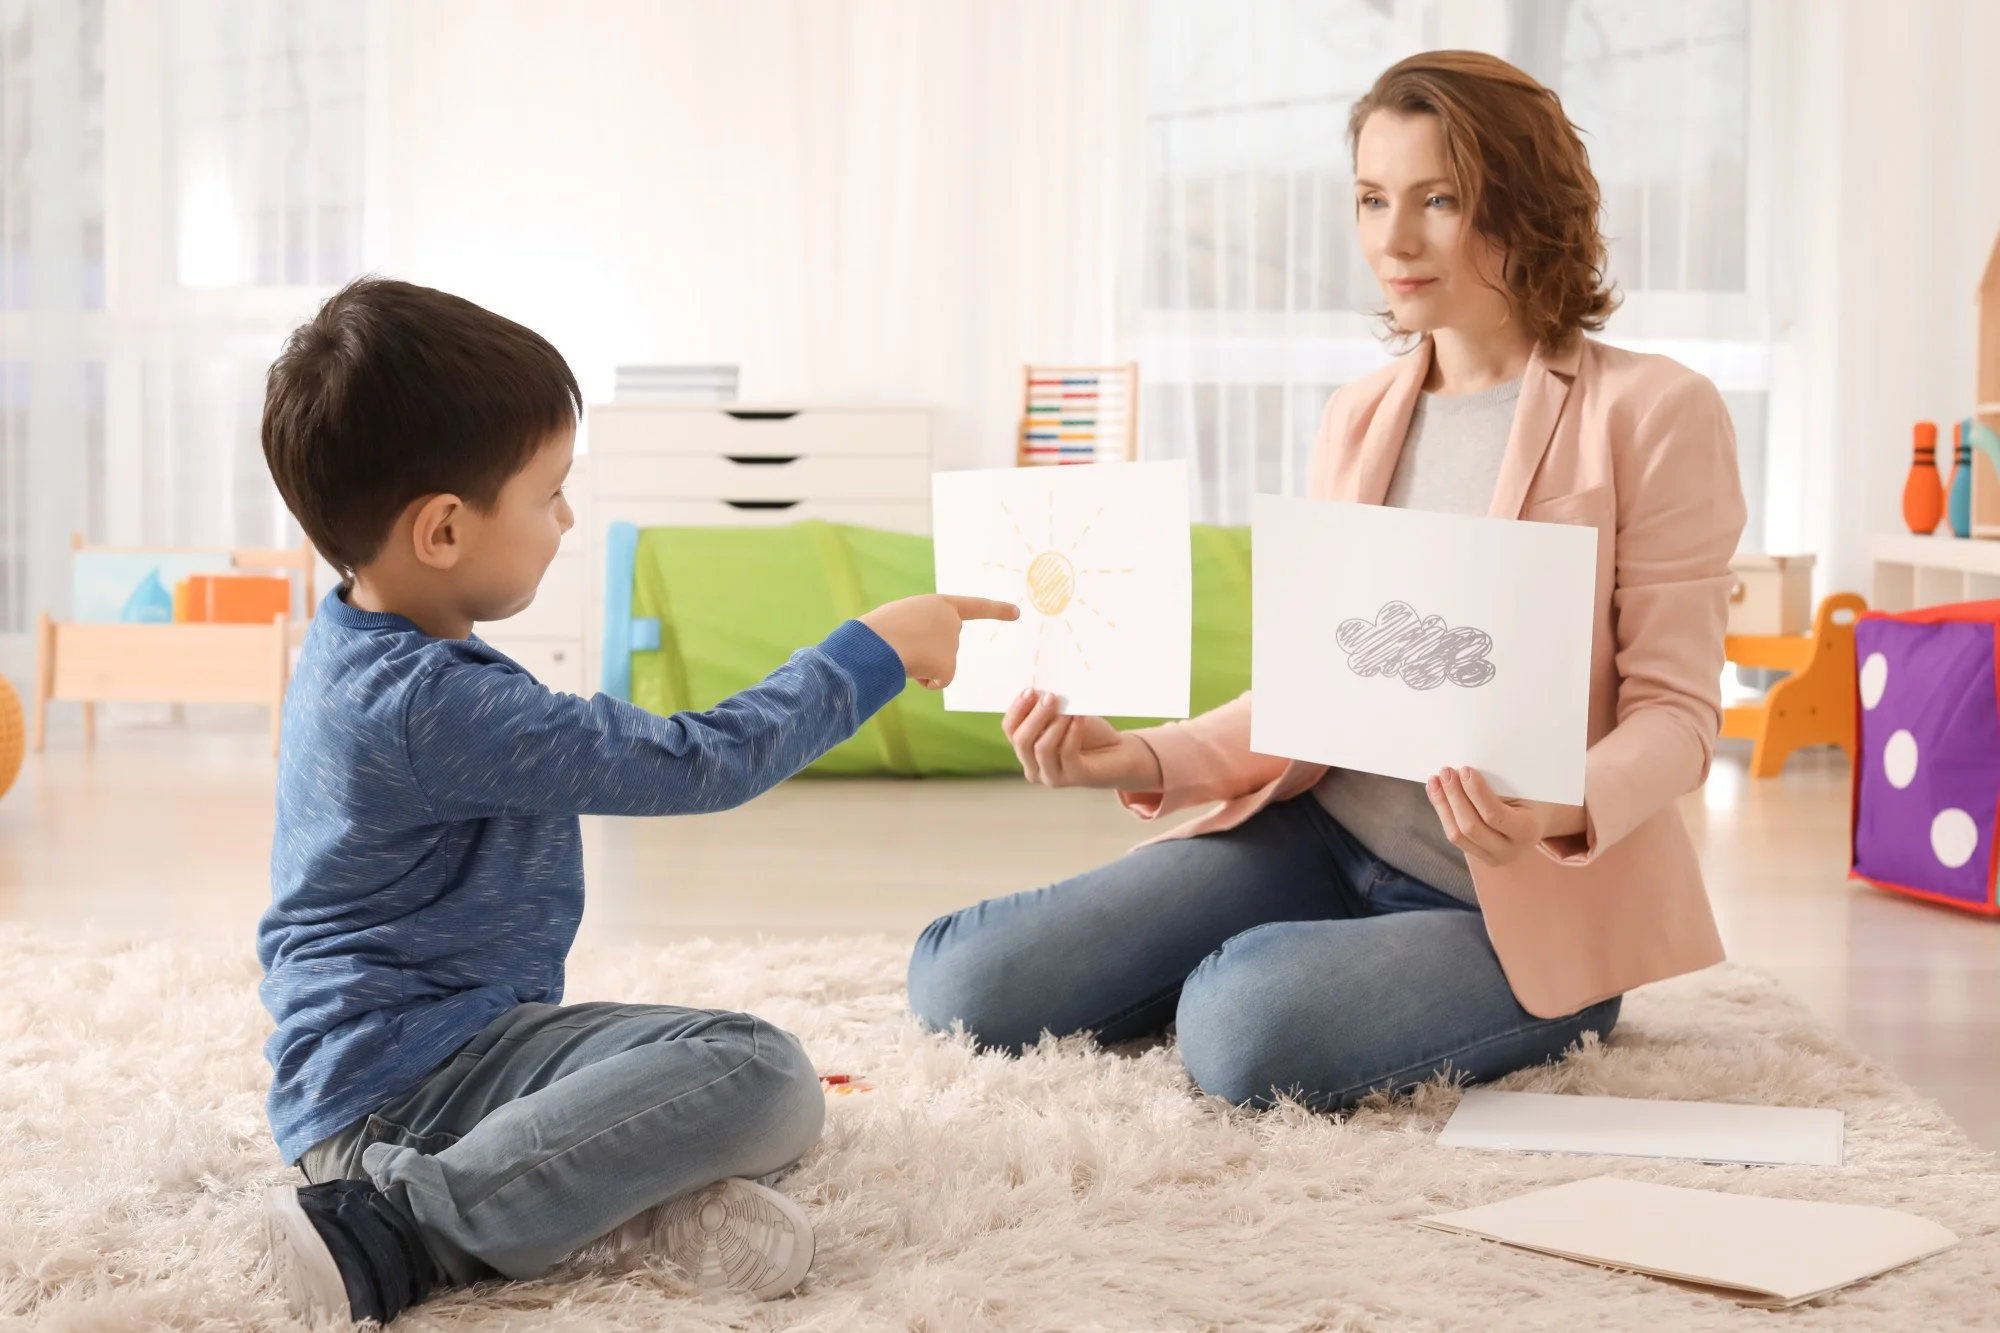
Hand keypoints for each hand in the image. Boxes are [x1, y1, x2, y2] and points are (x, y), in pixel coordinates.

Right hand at [859, 594, 1017, 688]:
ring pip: (938, 664)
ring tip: (899, 652)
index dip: (996, 609)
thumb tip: (921, 660)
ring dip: (919, 664)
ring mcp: (952, 644)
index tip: (1018, 612)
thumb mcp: (902, 618)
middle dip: (925, 651)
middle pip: (944, 646)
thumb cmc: (878, 629)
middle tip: (901, 643)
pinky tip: (910, 668)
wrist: (875, 641)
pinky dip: (925, 680)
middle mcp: (951, 622)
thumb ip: (920, 628)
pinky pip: (938, 681)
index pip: (974, 607)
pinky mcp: (949, 667)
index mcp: (939, 604)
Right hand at [1002, 690, 1162, 790]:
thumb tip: (1036, 693)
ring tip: (1069, 708)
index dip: (1017, 708)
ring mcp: (1051, 776)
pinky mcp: (1073, 778)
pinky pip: (1066, 753)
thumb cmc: (1087, 731)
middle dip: (1035, 716)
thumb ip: (1046, 707)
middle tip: (1052, 697)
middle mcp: (1033, 766)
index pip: (1009, 728)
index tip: (1031, 689)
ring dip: (1055, 724)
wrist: (1118, 753)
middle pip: (1021, 740)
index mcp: (1026, 748)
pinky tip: (1080, 718)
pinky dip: (1072, 732)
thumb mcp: (1063, 714)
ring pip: (1042, 748)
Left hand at [1425, 766, 1583, 867]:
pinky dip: (1443, 812)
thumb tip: (1462, 771)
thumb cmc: (1531, 798)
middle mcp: (1509, 851)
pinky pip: (1455, 836)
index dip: (1475, 791)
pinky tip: (1436, 793)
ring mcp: (1492, 858)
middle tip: (1446, 771)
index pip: (1493, 814)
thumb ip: (1497, 786)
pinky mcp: (1478, 856)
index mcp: (1526, 832)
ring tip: (1435, 781)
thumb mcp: (1524, 790)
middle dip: (1454, 796)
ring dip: (1442, 804)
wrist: (1538, 822)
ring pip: (1457, 835)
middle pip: (1470, 827)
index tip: (1464, 769)